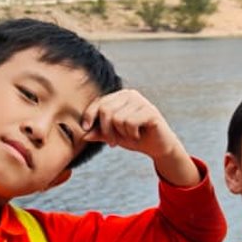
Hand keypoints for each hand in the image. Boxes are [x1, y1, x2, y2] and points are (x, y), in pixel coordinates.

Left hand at [80, 90, 196, 184]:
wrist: (158, 147)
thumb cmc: (135, 138)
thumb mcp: (113, 136)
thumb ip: (99, 133)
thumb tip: (83, 135)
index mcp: (120, 96)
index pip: (99, 102)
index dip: (89, 115)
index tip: (85, 128)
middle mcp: (130, 94)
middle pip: (105, 109)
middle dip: (106, 130)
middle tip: (112, 142)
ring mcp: (141, 101)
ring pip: (117, 118)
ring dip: (121, 133)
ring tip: (130, 136)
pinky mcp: (150, 111)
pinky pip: (130, 122)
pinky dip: (131, 133)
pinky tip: (138, 135)